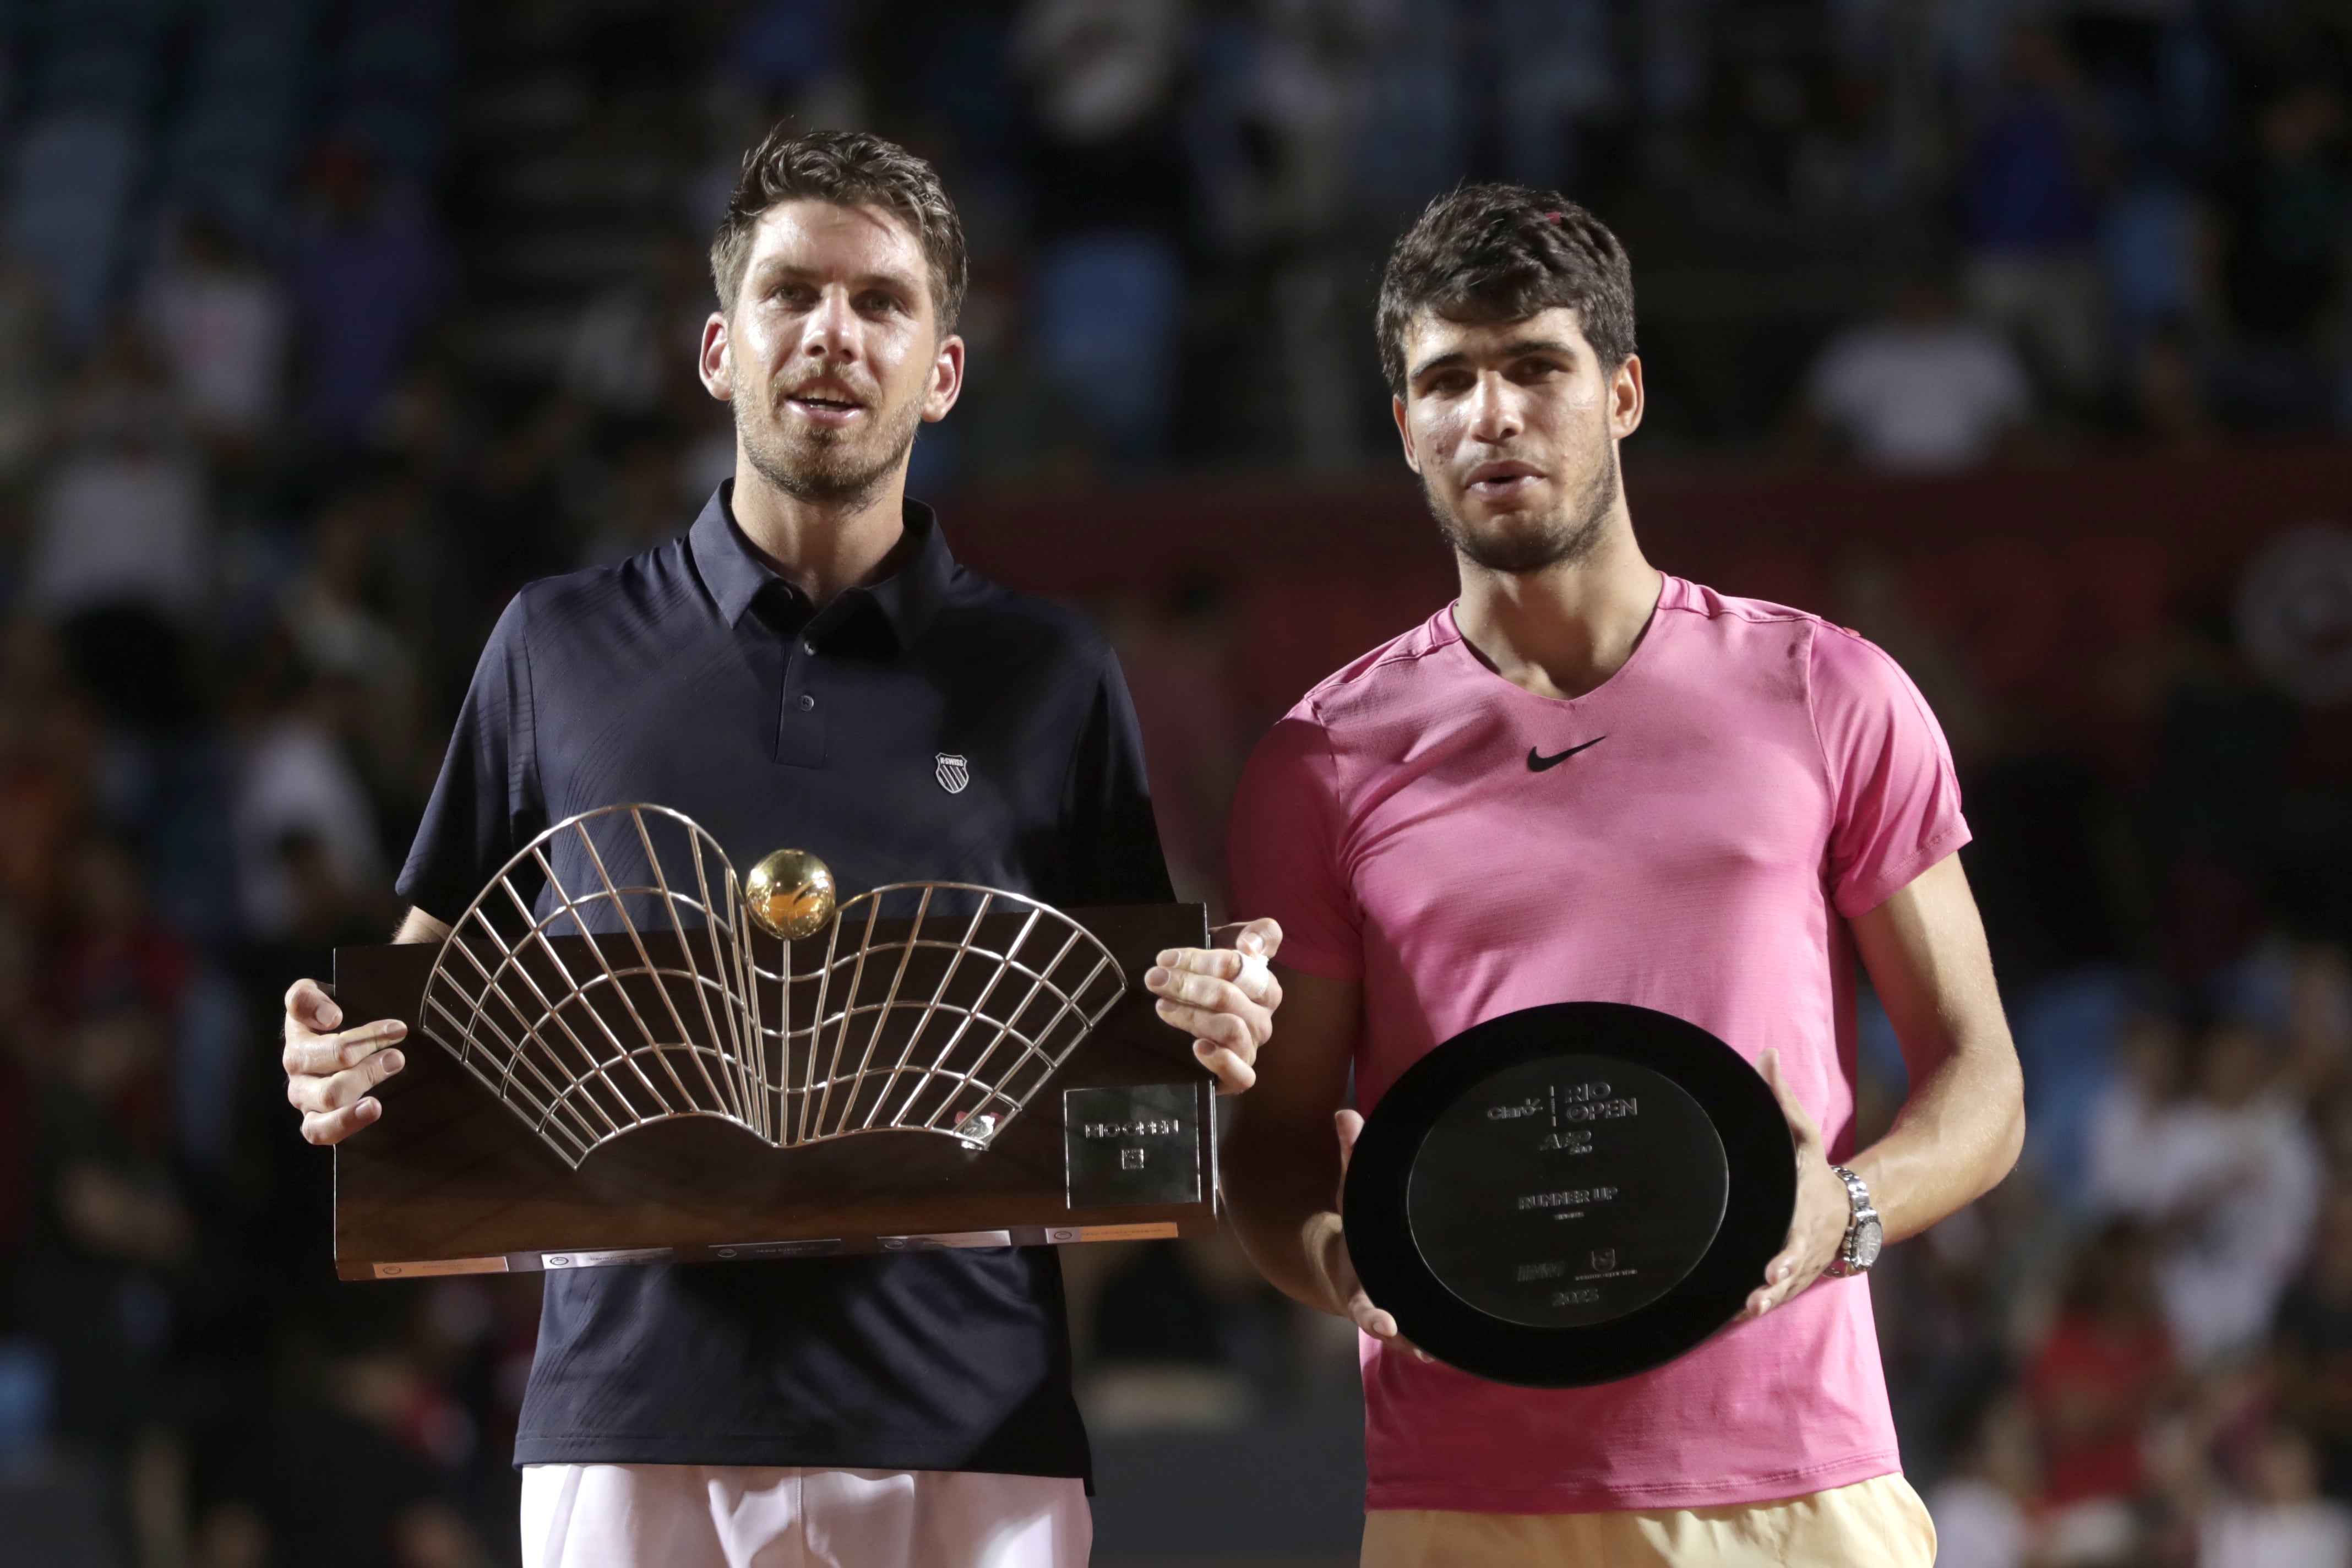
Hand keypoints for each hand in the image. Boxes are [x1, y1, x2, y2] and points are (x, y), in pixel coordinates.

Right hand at [282, 977, 408, 1145]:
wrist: (364, 1049)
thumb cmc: (356, 1019)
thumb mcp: (344, 993)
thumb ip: (322, 995)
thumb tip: (329, 1017)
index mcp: (300, 1022)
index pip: (301, 1004)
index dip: (322, 1006)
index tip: (349, 1010)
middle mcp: (295, 1059)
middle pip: (325, 1056)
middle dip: (365, 1049)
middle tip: (398, 1049)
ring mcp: (303, 1093)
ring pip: (325, 1095)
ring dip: (363, 1082)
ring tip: (394, 1067)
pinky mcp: (316, 1121)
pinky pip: (319, 1132)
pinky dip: (345, 1122)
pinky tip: (374, 1108)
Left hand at [1144, 917, 1282, 1093]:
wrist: (1187, 1019)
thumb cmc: (1207, 978)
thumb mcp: (1227, 945)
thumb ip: (1257, 934)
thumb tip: (1251, 945)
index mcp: (1265, 987)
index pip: (1240, 966)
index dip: (1202, 960)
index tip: (1166, 958)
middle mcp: (1262, 1018)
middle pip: (1229, 997)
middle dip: (1188, 985)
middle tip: (1155, 980)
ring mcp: (1251, 1048)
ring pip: (1231, 1029)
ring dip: (1193, 1016)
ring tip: (1163, 1008)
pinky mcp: (1240, 1076)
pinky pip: (1243, 1075)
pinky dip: (1221, 1060)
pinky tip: (1198, 1048)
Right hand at [1314, 1109, 1431, 1360]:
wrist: (1348, 1265)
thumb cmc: (1357, 1225)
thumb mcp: (1351, 1192)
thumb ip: (1351, 1156)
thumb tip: (1345, 1113)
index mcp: (1360, 1282)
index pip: (1363, 1305)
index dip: (1374, 1316)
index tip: (1385, 1325)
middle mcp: (1378, 1306)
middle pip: (1392, 1332)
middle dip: (1408, 1340)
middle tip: (1427, 1349)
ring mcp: (1397, 1320)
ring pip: (1415, 1341)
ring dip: (1429, 1344)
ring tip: (1449, 1349)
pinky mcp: (1415, 1322)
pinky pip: (1431, 1336)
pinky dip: (1445, 1342)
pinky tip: (1470, 1344)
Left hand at [1743, 1049, 1851, 1316]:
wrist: (1849, 1209)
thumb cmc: (1814, 1170)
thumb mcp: (1803, 1133)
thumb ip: (1782, 1098)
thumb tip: (1766, 1053)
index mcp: (1806, 1211)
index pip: (1797, 1235)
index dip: (1786, 1255)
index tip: (1772, 1268)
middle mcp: (1805, 1243)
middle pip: (1791, 1269)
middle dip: (1775, 1286)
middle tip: (1757, 1297)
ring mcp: (1802, 1264)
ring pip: (1784, 1289)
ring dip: (1766, 1301)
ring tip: (1744, 1311)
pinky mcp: (1794, 1277)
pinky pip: (1778, 1294)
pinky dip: (1761, 1305)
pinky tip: (1731, 1317)